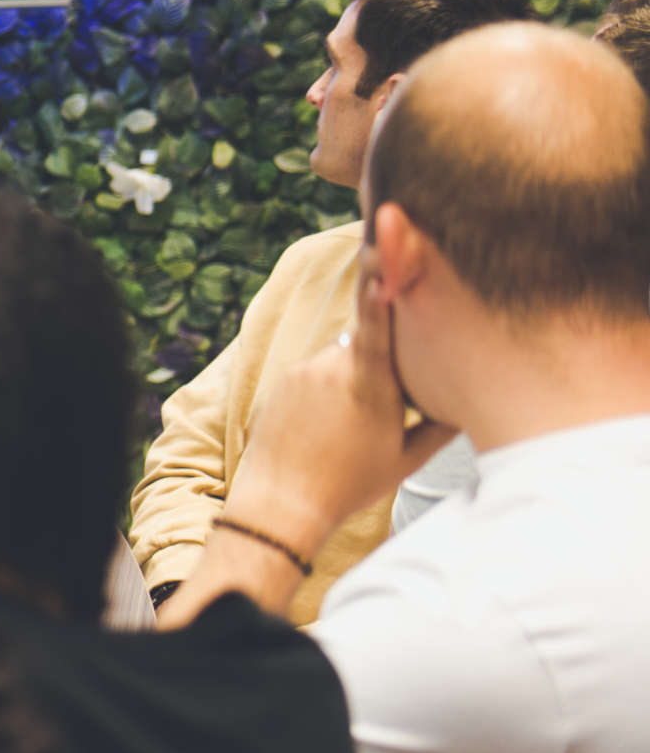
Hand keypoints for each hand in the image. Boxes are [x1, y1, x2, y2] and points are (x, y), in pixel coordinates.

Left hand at [221, 283, 458, 555]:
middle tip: (384, 407)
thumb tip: (470, 402)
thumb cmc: (350, 483)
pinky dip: (326, 388)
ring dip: (352, 377)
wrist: (281, 501)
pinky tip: (324, 424)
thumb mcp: (407, 461)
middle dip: (382, 363)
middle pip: (369, 345)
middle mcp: (333, 367)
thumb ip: (442, 426)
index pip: (378, 321)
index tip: (381, 252)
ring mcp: (304, 370)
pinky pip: (316, 371)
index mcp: (369, 383)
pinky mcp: (284, 378)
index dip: (381, 286)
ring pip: (342, 358)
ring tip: (347, 425)